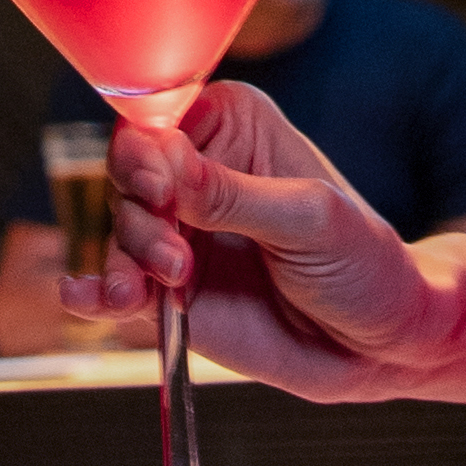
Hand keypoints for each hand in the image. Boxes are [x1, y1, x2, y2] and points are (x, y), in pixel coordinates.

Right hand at [98, 80, 453, 390]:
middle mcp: (195, 174)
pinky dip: (94, 291)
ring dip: (123, 262)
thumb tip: (164, 160)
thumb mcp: (308, 220)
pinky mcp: (169, 291)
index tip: (157, 189)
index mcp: (230, 126)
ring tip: (154, 293)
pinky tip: (84, 297)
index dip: (146, 152)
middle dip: (139, 218)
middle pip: (127, 178)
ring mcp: (179, 234)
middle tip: (176, 258)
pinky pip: (118, 285)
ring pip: (119, 234)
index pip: (160, 120)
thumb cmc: (363, 264)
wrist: (380, 345)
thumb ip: (233, 195)